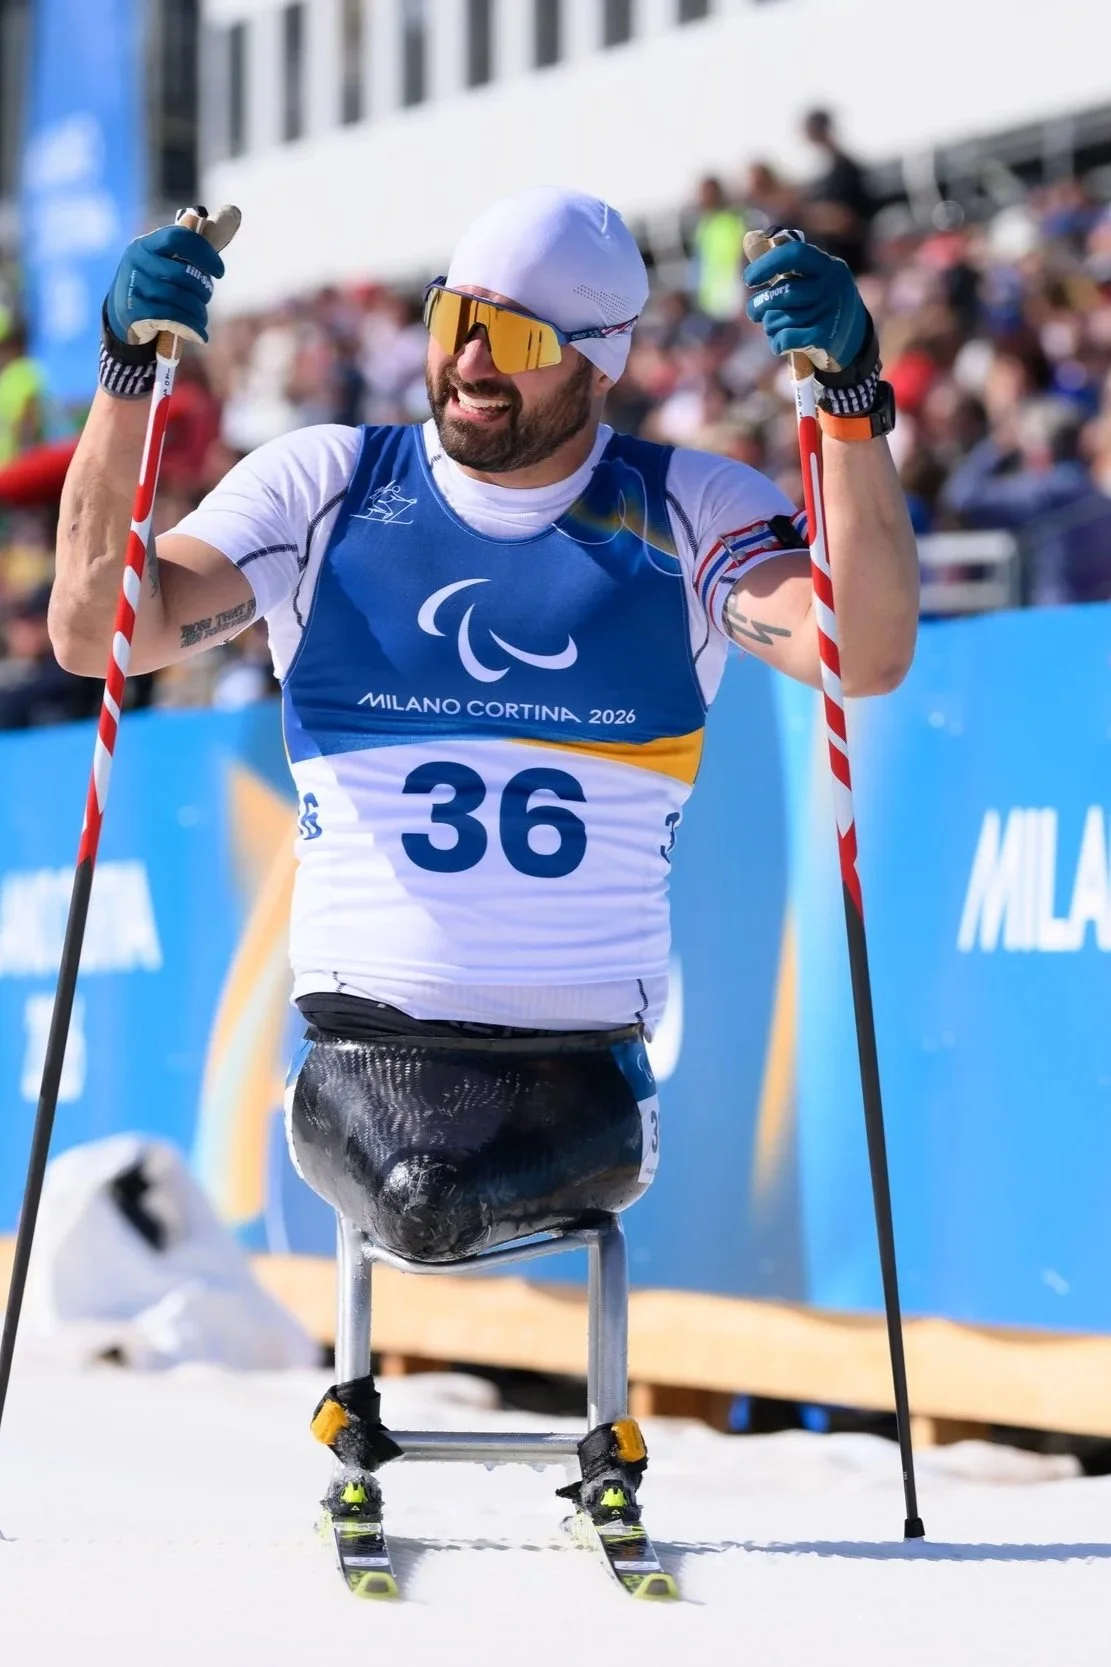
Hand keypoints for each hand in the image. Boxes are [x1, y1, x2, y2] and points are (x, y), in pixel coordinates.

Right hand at [105, 222, 224, 347]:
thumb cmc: (155, 284)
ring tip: (202, 318)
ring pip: (178, 299)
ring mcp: (134, 286)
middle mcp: (137, 261)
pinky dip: (191, 327)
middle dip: (203, 290)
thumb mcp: (166, 263)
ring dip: (198, 312)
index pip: (178, 239)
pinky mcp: (134, 310)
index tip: (220, 271)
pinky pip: (170, 318)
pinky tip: (200, 334)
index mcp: (147, 244)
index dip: (204, 253)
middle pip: (182, 274)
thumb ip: (193, 248)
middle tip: (207, 296)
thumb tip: (234, 212)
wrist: (122, 315)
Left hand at [744, 236, 866, 372]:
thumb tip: (749, 237)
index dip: (766, 264)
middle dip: (761, 305)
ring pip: (781, 319)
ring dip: (771, 326)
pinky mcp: (826, 337)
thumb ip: (780, 262)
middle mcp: (831, 285)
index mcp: (826, 265)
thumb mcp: (808, 278)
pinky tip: (782, 343)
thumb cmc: (818, 304)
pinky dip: (777, 343)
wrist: (854, 339)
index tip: (749, 279)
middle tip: (753, 312)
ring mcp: (831, 312)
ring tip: (778, 327)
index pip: (794, 254)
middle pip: (784, 293)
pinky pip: (785, 338)